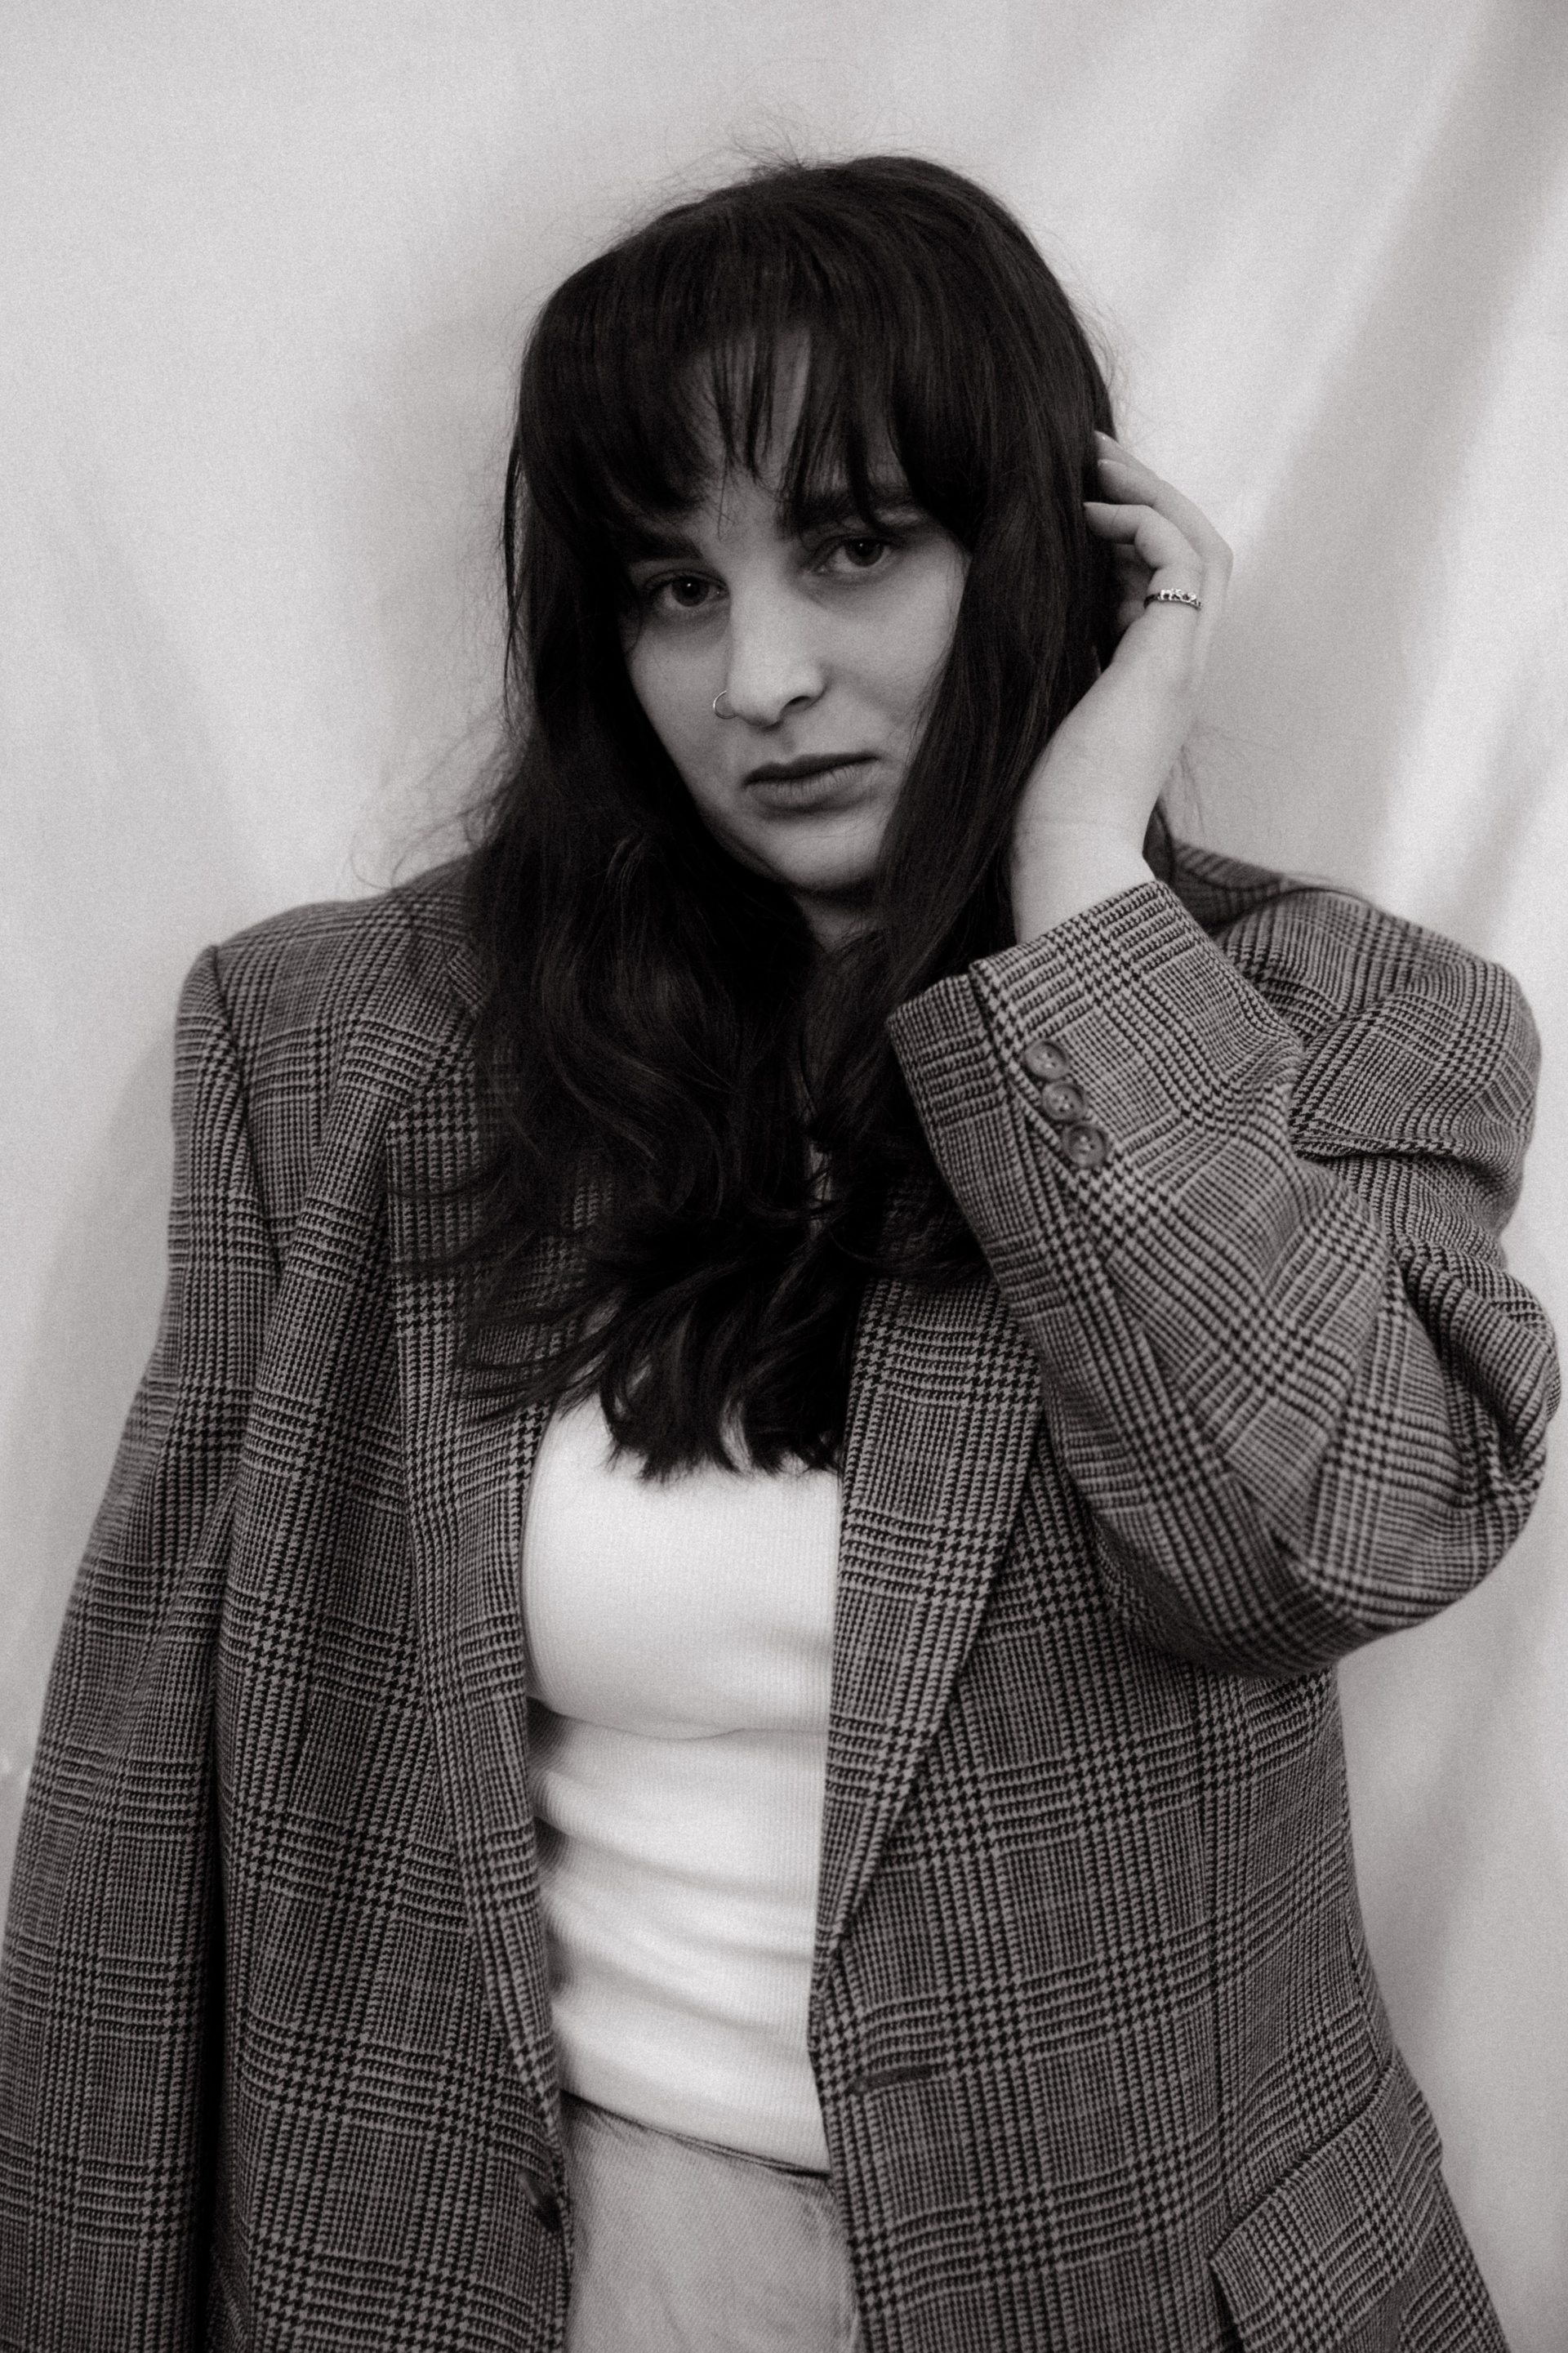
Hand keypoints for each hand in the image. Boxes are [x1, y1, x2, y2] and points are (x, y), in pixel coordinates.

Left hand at [1009, 432, 1231, 939]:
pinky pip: (1183, 561)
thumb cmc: (1030, 808)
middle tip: (1091, 456)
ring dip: (1149, 496)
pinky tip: (1088, 514)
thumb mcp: (1027, 715)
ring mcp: (1182, 665)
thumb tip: (978, 623)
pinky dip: (1143, 524)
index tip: (1071, 498)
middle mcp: (1176, 669)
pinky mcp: (1171, 663)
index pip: (1159, 584)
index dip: (1125, 532)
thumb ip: (1029, 667)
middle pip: (1194, 553)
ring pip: (1201, 547)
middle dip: (1147, 496)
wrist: (1062, 855)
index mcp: (1145, 682)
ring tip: (1093, 465)